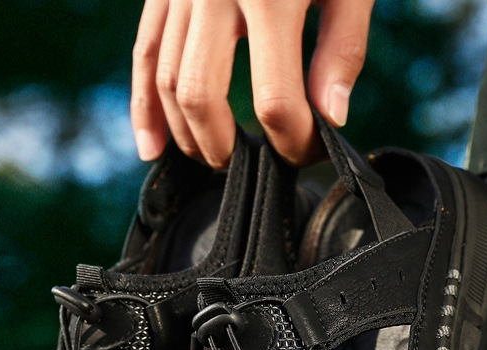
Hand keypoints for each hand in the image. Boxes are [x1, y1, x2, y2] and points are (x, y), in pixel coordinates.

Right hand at [131, 0, 375, 168]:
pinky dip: (144, 106)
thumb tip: (332, 117)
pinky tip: (151, 147)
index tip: (308, 152)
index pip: (277, 100)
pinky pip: (144, 53)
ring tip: (215, 158)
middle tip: (253, 164)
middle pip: (202, 97)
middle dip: (226, 147)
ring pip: (167, 81)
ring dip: (187, 135)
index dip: (294, 142)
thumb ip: (342, 46)